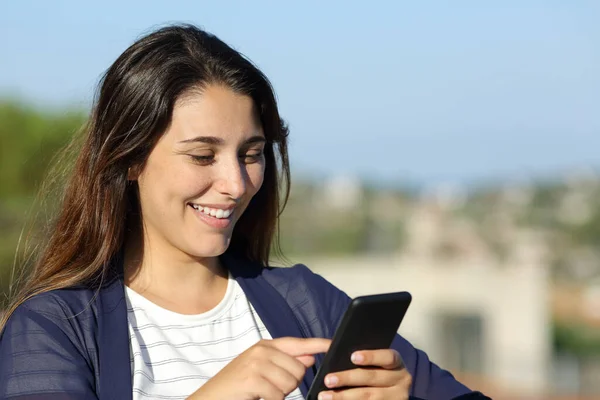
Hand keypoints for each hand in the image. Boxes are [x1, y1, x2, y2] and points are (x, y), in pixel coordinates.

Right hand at [187, 337, 329, 399]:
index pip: (298, 343)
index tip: (334, 344)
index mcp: (265, 346)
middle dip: (290, 384)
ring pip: (290, 383)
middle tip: (269, 387)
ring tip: (262, 392)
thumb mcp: (260, 369)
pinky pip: (278, 395)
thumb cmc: (236, 387)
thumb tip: (310, 356)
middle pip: (298, 369)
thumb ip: (285, 362)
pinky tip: (257, 397)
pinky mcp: (252, 379)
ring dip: (280, 394)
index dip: (318, 344)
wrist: (209, 399)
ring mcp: (256, 363)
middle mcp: (261, 350)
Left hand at [318, 349, 411, 399]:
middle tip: (328, 380)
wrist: (390, 396)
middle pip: (373, 378)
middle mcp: (401, 380)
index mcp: (397, 363)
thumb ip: (363, 360)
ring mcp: (397, 397)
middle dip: (348, 378)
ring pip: (368, 397)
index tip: (352, 357)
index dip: (371, 356)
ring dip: (344, 397)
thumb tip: (340, 358)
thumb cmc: (377, 374)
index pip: (388, 357)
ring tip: (325, 396)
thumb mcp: (377, 365)